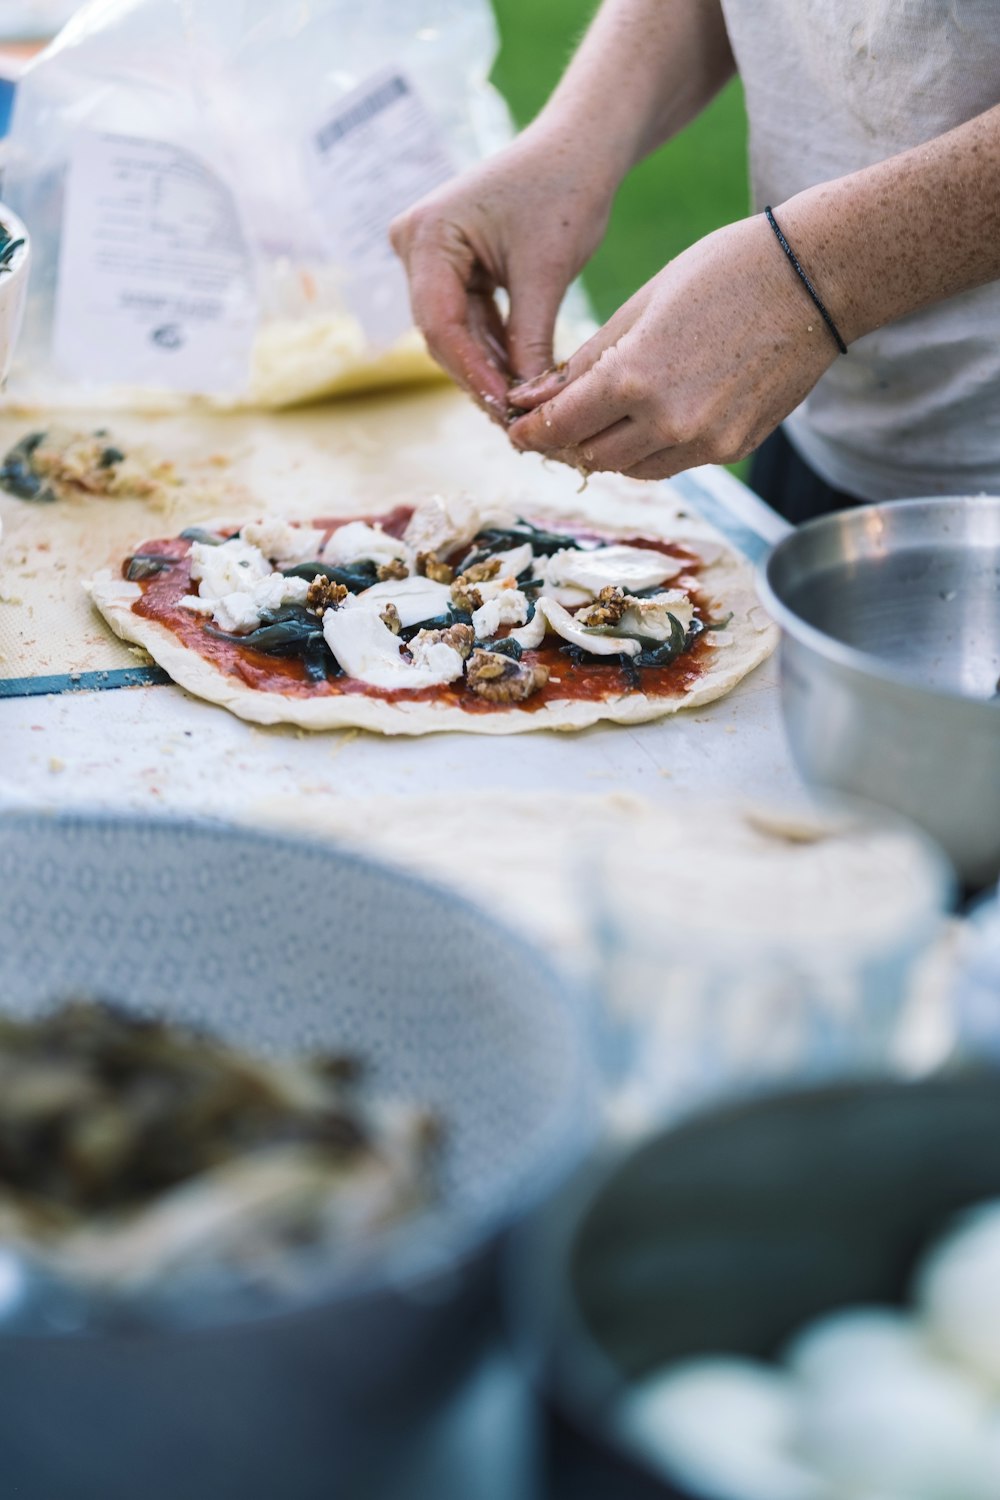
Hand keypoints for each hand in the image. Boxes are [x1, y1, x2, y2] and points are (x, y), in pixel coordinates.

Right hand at [390, 129, 615, 417]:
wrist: (580, 146)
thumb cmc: (566, 190)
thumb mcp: (547, 273)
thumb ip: (528, 342)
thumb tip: (527, 407)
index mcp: (427, 233)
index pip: (439, 322)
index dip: (472, 373)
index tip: (506, 411)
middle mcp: (414, 243)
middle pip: (442, 332)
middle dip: (479, 378)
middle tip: (515, 425)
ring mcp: (429, 255)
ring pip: (455, 333)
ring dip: (487, 370)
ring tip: (521, 412)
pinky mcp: (450, 266)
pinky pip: (469, 320)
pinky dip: (494, 349)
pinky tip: (519, 383)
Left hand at [505, 213, 841, 478]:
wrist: (816, 279)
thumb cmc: (724, 272)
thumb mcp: (640, 305)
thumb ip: (585, 362)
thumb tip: (533, 399)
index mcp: (634, 378)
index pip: (560, 426)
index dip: (531, 431)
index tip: (517, 429)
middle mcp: (668, 421)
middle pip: (593, 456)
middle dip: (568, 442)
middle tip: (556, 423)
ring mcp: (706, 442)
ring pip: (633, 468)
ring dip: (611, 449)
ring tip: (603, 419)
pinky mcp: (734, 449)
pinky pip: (674, 463)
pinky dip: (653, 448)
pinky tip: (653, 416)